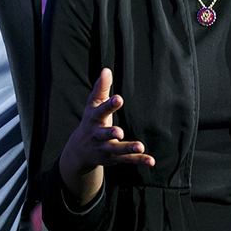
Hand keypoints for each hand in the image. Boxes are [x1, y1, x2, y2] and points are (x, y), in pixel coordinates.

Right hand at [59, 68, 153, 206]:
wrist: (80, 149)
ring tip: (140, 146)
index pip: (100, 111)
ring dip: (128, 148)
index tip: (119, 98)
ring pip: (116, 149)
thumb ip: (101, 88)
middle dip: (111, 133)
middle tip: (119, 132)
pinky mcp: (113, 158)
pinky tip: (151, 161)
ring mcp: (105, 147)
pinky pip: (127, 160)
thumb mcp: (93, 104)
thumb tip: (106, 70)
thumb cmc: (91, 120)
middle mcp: (98, 134)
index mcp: (93, 118)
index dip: (109, 105)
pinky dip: (138, 160)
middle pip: (104, 134)